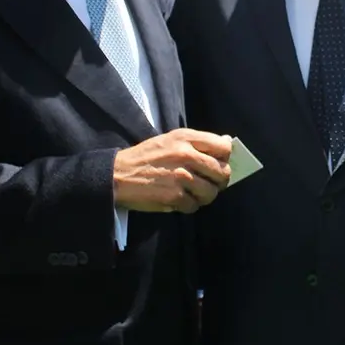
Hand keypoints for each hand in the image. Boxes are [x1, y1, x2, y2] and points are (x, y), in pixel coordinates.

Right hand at [113, 129, 231, 212]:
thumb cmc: (146, 157)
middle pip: (222, 172)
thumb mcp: (170, 140)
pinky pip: (194, 205)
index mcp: (186, 138)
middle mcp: (186, 155)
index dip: (226, 157)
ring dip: (205, 196)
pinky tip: (180, 200)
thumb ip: (197, 141)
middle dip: (220, 181)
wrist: (117, 175)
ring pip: (211, 192)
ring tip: (195, 193)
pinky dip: (189, 206)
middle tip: (211, 183)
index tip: (221, 163)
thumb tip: (227, 142)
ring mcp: (180, 177)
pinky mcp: (173, 196)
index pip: (223, 147)